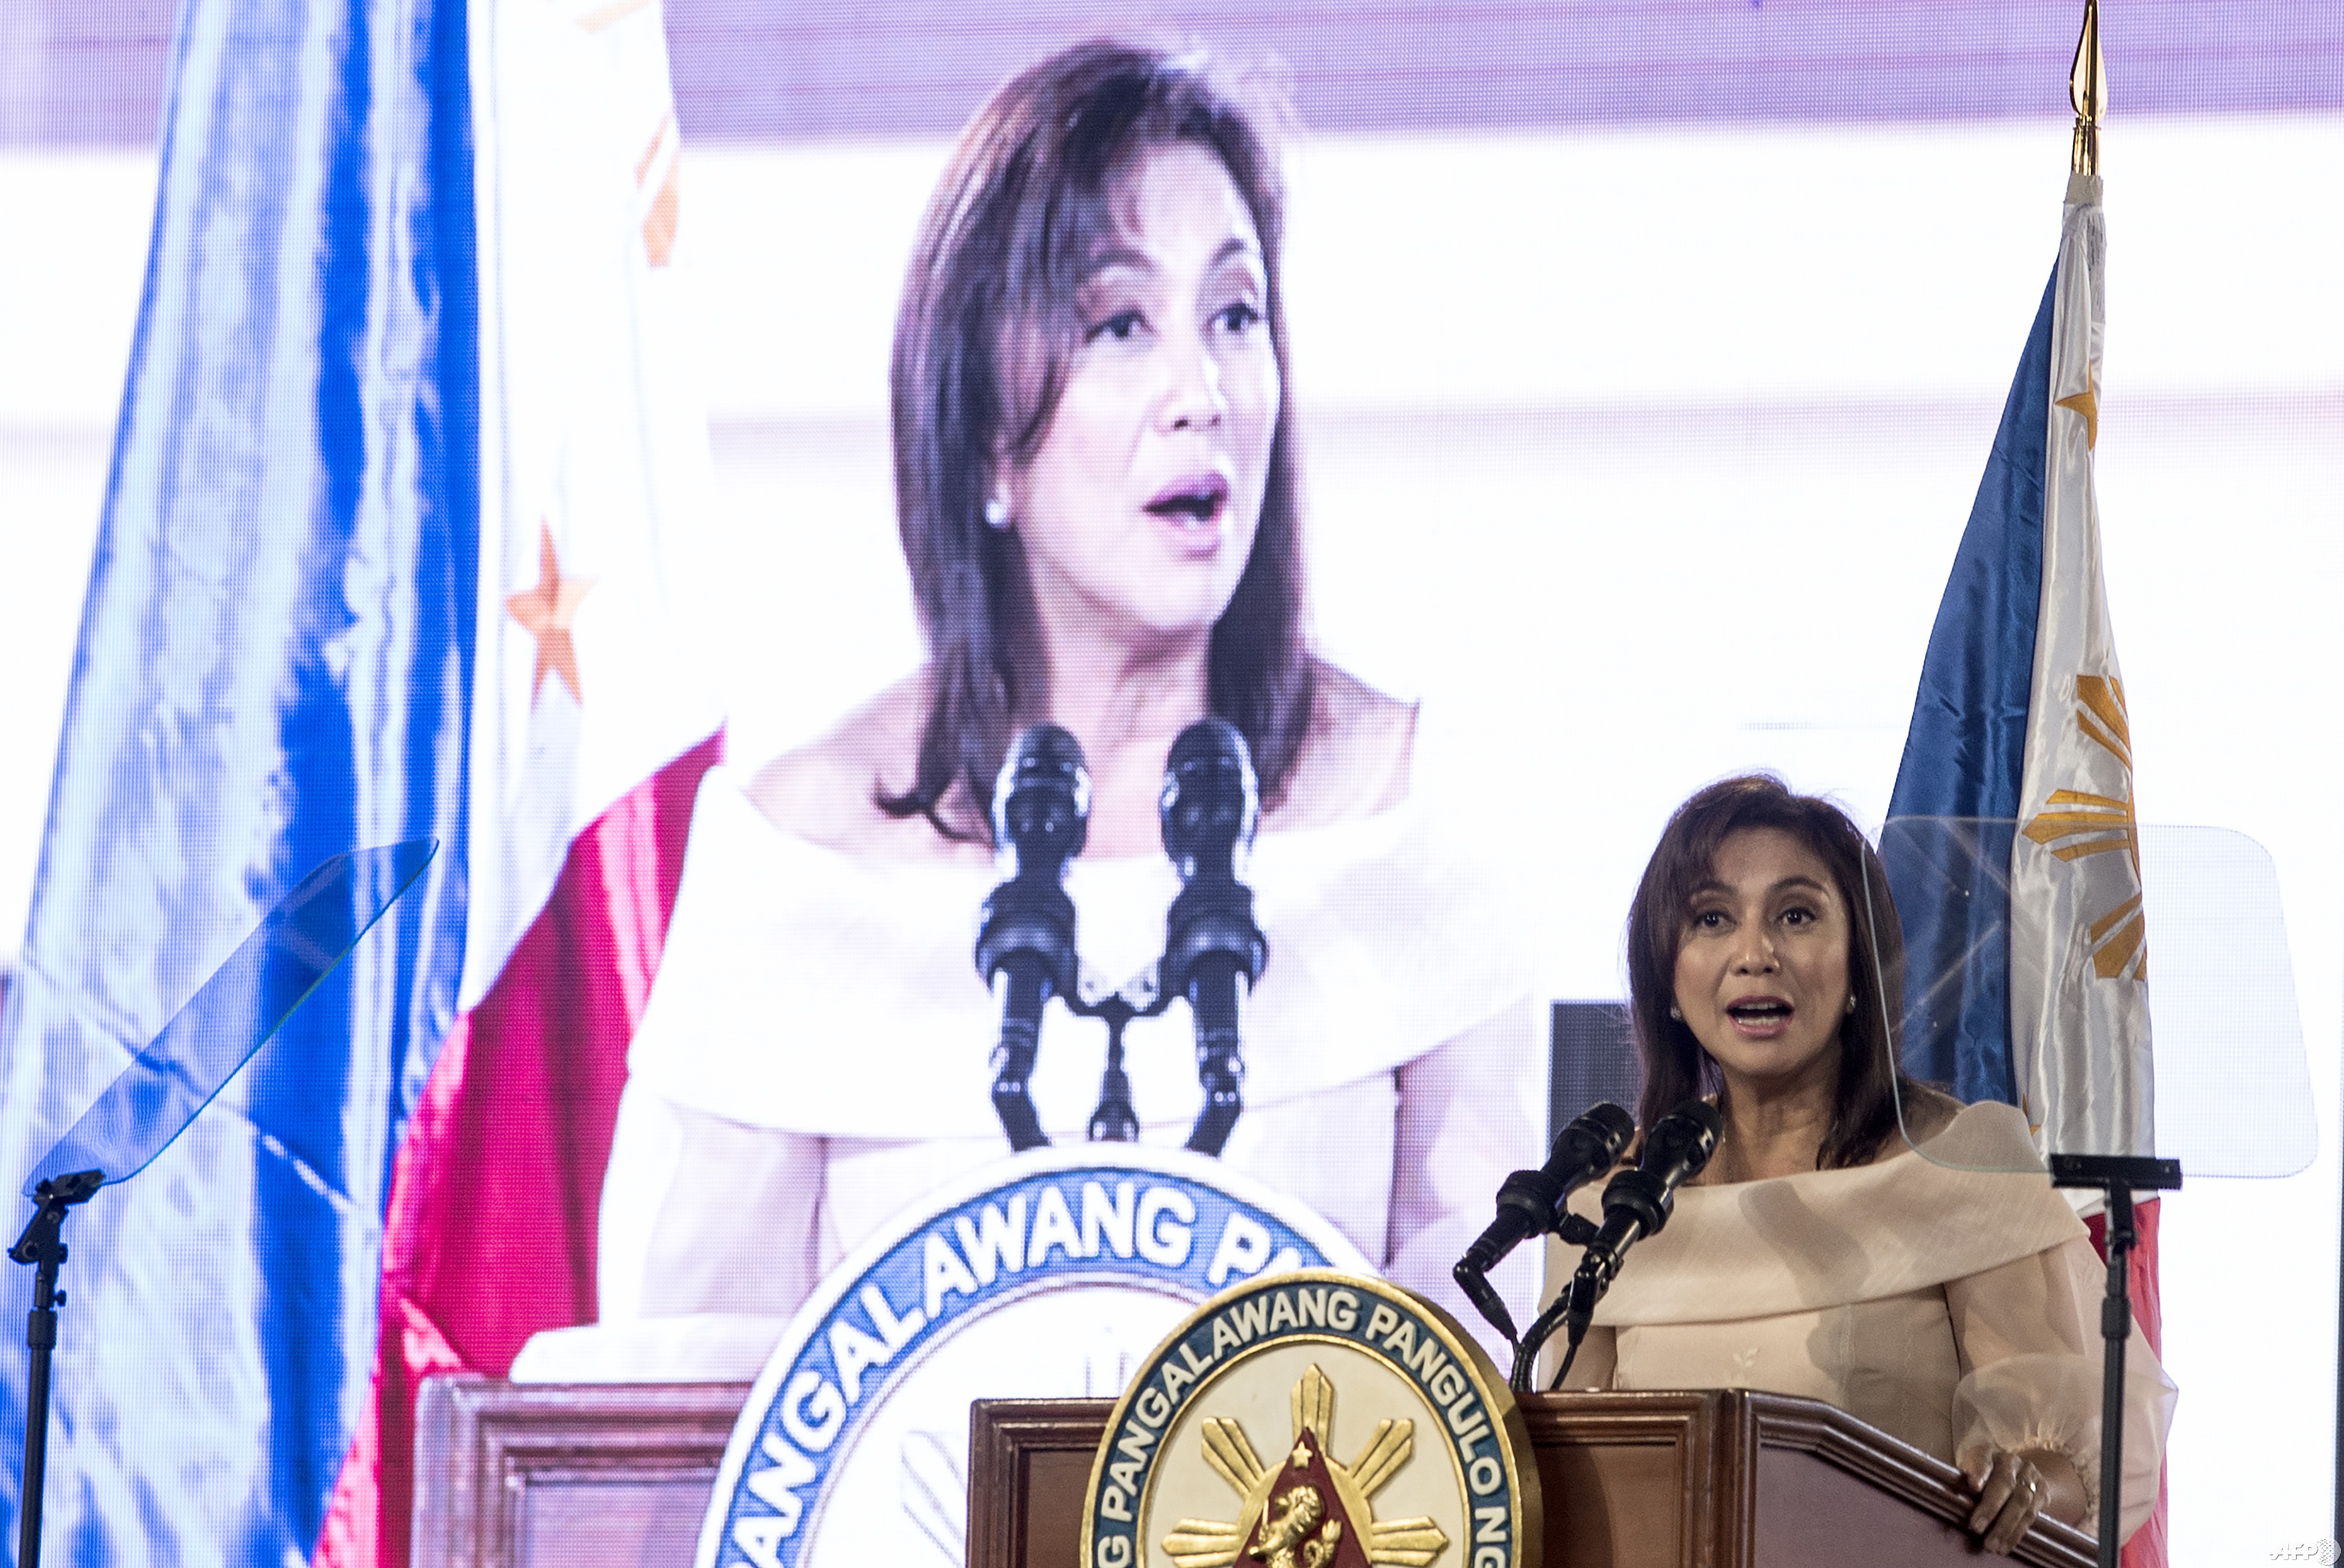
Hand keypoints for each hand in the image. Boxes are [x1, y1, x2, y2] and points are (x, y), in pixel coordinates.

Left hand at [1959, 1446, 2074, 1555]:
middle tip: (1976, 1528)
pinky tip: (2006, 1545)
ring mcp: (2030, 1475)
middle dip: (1990, 1508)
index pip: (1983, 1459)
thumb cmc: (1984, 1476)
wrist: (2020, 1473)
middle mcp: (2011, 1461)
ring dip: (2005, 1527)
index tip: (1973, 1486)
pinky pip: (2032, 1515)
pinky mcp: (2043, 1492)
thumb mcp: (1970, 1472)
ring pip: (2021, 1502)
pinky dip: (2017, 1532)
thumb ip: (1961, 1482)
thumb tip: (1949, 1498)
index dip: (1979, 1472)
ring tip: (1992, 1545)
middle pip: (2004, 1483)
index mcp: (1988, 1452)